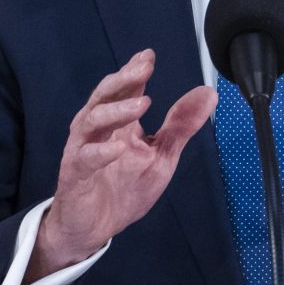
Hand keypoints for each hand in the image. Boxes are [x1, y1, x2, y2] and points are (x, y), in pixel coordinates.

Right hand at [30, 50, 217, 280]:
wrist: (93, 229)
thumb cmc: (124, 190)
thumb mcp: (162, 157)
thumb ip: (180, 126)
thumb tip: (208, 94)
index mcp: (117, 124)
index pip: (124, 89)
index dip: (135, 71)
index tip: (149, 55)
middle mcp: (96, 131)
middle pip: (105, 96)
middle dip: (124, 79)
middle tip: (144, 67)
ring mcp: (83, 150)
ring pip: (92, 120)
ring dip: (117, 110)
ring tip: (142, 103)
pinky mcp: (75, 175)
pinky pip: (85, 158)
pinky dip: (101, 151)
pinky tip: (118, 147)